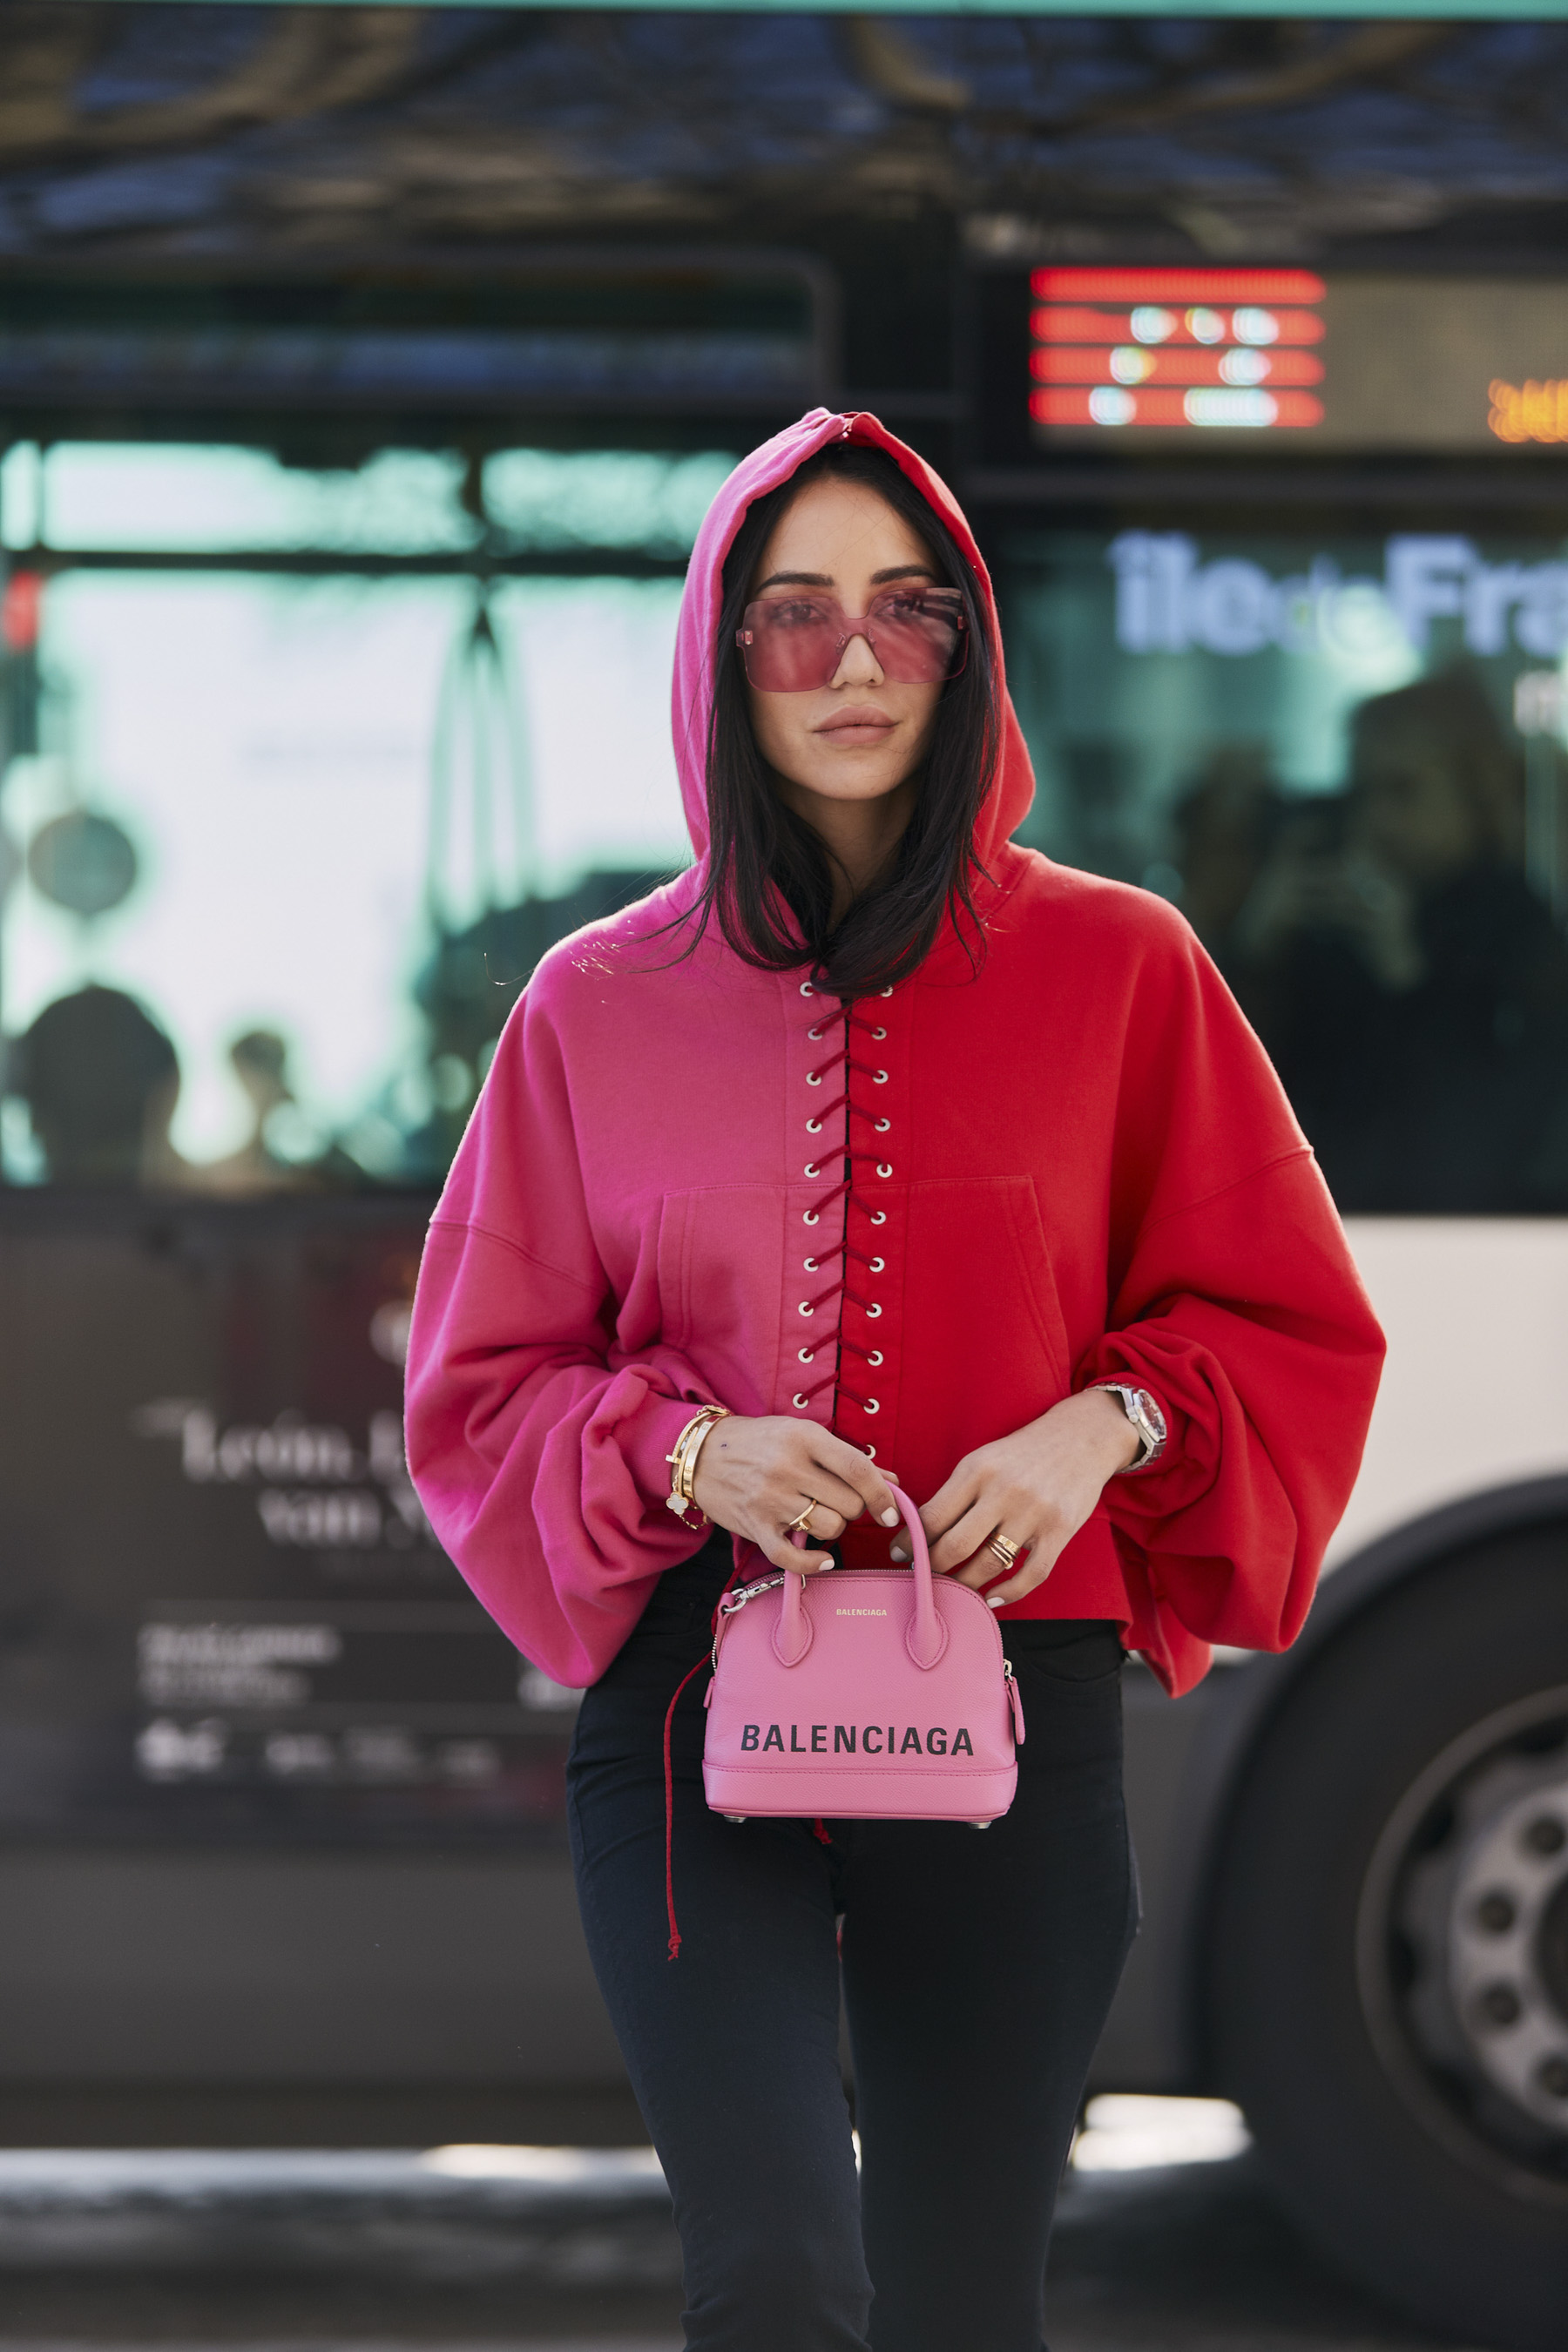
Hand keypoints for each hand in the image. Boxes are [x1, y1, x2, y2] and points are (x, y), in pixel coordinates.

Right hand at [690, 1415, 900, 1574]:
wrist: (702, 1454)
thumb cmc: (760, 1442)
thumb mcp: (803, 1435)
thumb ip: (848, 1459)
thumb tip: (893, 1482)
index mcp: (804, 1438)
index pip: (858, 1470)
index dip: (882, 1495)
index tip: (891, 1512)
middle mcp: (787, 1468)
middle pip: (848, 1504)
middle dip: (853, 1509)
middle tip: (837, 1501)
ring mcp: (769, 1499)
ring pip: (829, 1529)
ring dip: (832, 1528)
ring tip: (817, 1515)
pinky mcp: (754, 1526)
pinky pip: (791, 1558)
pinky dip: (812, 1565)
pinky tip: (823, 1561)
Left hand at [891, 1390, 1138, 1607]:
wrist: (1081, 1437)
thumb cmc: (1022, 1453)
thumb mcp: (983, 1460)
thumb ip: (955, 1493)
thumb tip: (918, 1531)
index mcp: (976, 1470)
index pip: (932, 1516)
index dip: (910, 1542)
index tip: (898, 1555)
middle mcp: (1003, 1491)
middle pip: (955, 1545)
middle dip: (932, 1568)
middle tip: (923, 1577)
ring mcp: (1034, 1513)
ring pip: (988, 1565)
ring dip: (965, 1584)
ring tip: (954, 1589)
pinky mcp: (1060, 1530)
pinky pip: (1031, 1574)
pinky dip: (1008, 1593)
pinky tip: (992, 1597)